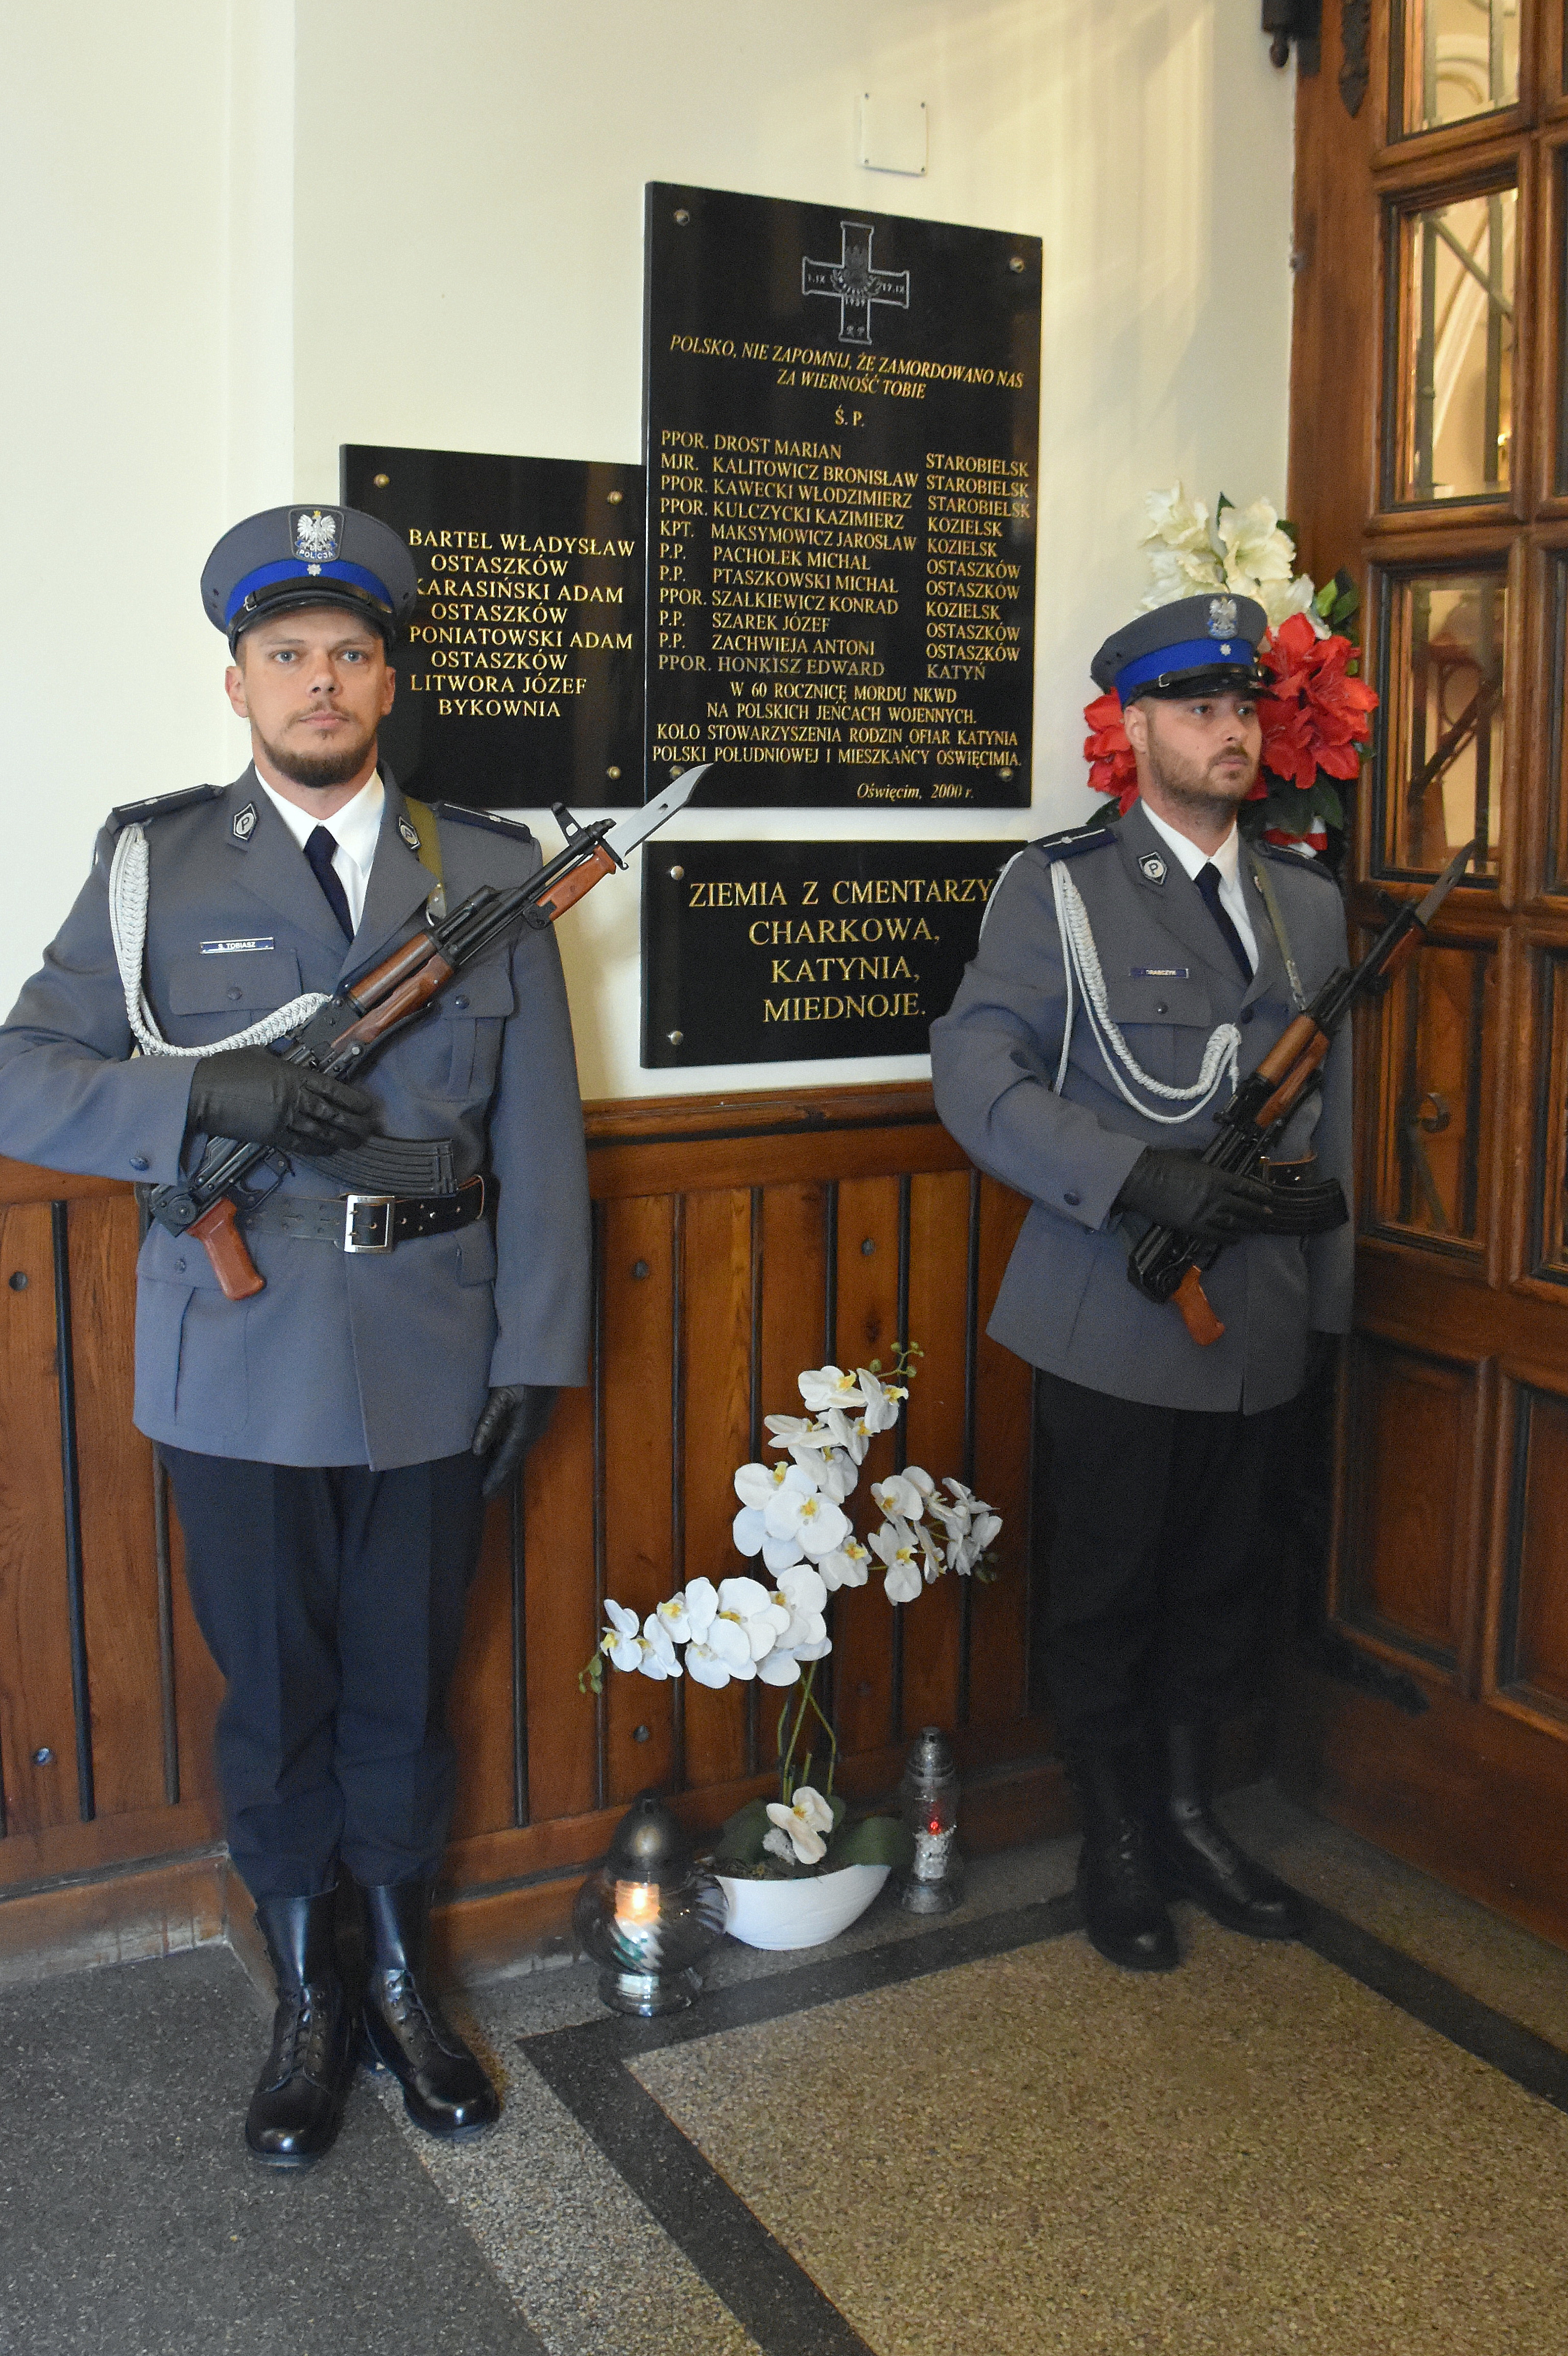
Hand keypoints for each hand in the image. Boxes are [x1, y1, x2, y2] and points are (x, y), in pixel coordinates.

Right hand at [186, 1047, 375, 1156]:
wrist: (202, 1092)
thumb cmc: (224, 1070)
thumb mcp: (258, 1054)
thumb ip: (278, 1059)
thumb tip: (287, 1061)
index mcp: (292, 1074)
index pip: (332, 1088)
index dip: (352, 1099)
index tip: (366, 1106)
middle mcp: (292, 1097)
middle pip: (332, 1113)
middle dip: (353, 1122)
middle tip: (368, 1129)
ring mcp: (282, 1117)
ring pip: (320, 1131)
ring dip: (341, 1138)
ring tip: (355, 1142)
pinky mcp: (270, 1135)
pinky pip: (300, 1144)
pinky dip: (317, 1147)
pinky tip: (328, 1149)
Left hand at [472, 1384, 557, 1498]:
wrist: (547, 1359)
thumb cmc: (521, 1373)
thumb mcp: (501, 1395)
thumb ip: (488, 1422)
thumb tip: (477, 1450)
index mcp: (523, 1431)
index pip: (506, 1462)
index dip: (495, 1479)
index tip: (485, 1495)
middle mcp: (532, 1433)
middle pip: (513, 1461)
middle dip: (501, 1478)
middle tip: (489, 1497)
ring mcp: (536, 1426)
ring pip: (517, 1452)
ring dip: (506, 1467)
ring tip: (494, 1482)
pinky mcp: (536, 1418)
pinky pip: (520, 1443)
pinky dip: (510, 1454)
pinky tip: (502, 1455)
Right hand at [1115, 1147, 1345, 1242]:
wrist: (1141, 1180)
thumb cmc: (1164, 1162)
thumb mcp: (1191, 1156)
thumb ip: (1208, 1163)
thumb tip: (1217, 1165)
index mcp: (1216, 1177)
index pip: (1246, 1187)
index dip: (1260, 1193)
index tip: (1269, 1197)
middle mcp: (1215, 1197)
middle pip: (1244, 1207)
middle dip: (1259, 1212)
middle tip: (1268, 1216)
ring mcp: (1204, 1214)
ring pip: (1233, 1223)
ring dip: (1247, 1227)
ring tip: (1256, 1229)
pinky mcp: (1192, 1226)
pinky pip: (1216, 1236)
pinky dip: (1228, 1238)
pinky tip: (1236, 1239)